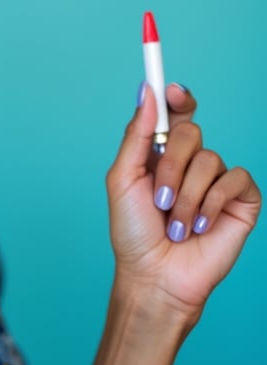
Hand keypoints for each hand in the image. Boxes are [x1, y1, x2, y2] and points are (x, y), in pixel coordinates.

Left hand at [105, 82, 259, 318]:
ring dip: (186, 195)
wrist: (155, 275)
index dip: (178, 96)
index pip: (176, 113)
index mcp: (160, 152)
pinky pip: (236, 180)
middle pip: (191, 131)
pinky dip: (212, 202)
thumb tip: (147, 91)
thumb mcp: (123, 177)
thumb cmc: (133, 230)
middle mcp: (190, 162)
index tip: (173, 90)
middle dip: (170, 164)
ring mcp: (216, 181)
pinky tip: (200, 224)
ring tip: (175, 223)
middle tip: (158, 197)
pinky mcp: (241, 202)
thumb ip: (137, 134)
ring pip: (210, 159)